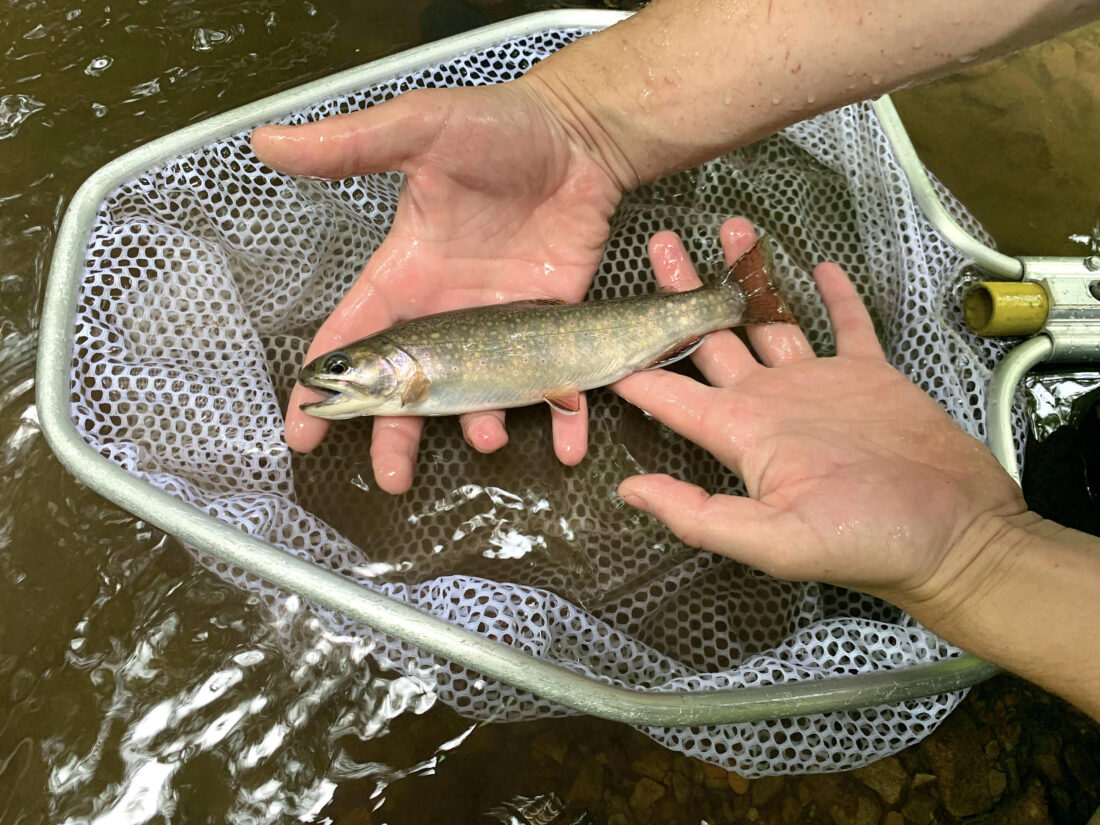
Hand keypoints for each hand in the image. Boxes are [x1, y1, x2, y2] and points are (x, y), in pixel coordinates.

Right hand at [251, 81, 621, 493]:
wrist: (578, 137)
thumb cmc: (497, 128)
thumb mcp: (418, 130)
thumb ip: (350, 145)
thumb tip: (267, 140)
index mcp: (406, 276)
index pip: (354, 340)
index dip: (324, 386)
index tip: (300, 431)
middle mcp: (447, 313)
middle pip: (410, 390)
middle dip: (395, 436)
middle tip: (389, 478)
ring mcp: (500, 327)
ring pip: (479, 397)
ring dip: (477, 427)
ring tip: (482, 440)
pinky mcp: (553, 330)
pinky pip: (555, 385)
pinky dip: (563, 418)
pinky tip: (568, 444)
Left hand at [613, 218, 1027, 609]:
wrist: (956, 536)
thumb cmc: (869, 543)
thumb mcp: (775, 540)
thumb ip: (699, 515)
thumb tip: (628, 493)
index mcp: (741, 434)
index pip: (671, 392)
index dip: (635, 359)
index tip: (604, 320)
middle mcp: (769, 403)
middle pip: (711, 338)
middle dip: (683, 293)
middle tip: (660, 245)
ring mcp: (818, 386)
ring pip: (772, 319)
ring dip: (750, 277)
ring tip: (729, 230)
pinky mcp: (869, 375)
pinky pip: (846, 324)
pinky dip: (833, 296)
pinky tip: (818, 267)